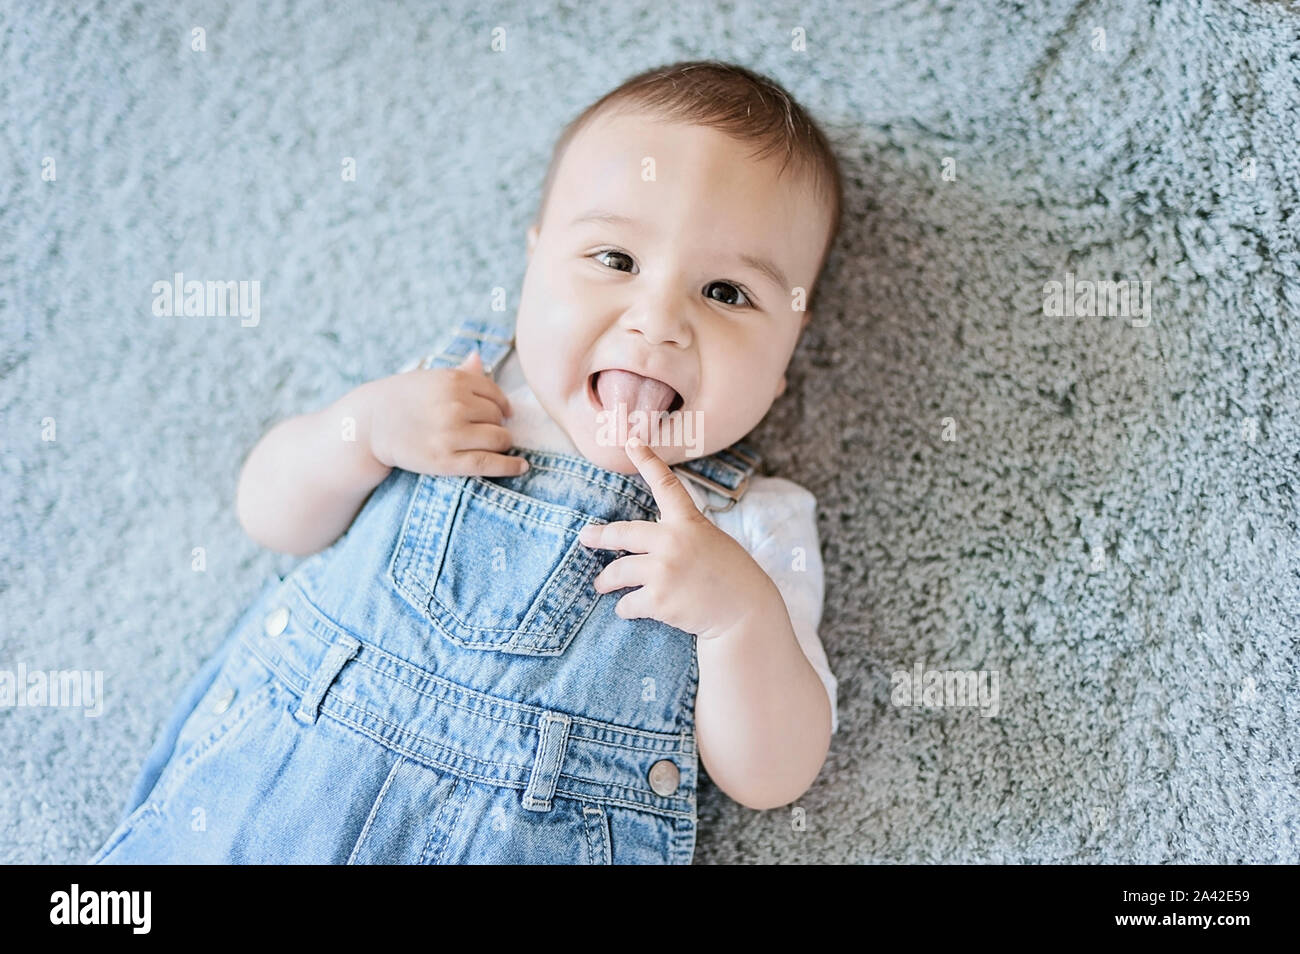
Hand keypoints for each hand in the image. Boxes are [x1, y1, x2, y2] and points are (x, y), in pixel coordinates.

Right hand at [364, 350, 528, 477]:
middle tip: (488, 430)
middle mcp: (454, 405)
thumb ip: (460, 372)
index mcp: (452, 380)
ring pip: (499, 438)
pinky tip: (522, 466)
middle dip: (497, 424)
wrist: (368, 425)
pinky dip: (511, 465)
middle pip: (498, 417)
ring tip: (495, 445)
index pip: (495, 394)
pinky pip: (490, 462)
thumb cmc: (402, 400)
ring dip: (502, 442)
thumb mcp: (429, 379)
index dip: (501, 406)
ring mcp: (451, 433)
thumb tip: (480, 358)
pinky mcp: (446, 460)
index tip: (502, 414)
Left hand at [578, 436, 776, 638]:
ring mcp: (664, 570)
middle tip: (585, 538)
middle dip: (599, 537)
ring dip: (605, 581)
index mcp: (689, 522)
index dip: (648, 461)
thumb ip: (678, 536)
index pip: (666, 485)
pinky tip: (628, 608)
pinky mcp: (659, 600)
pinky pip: (626, 602)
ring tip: (601, 584)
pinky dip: (625, 607)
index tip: (631, 442)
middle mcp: (673, 541)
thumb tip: (638, 546)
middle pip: (622, 533)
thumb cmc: (728, 576)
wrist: (746, 612)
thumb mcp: (709, 541)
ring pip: (617, 572)